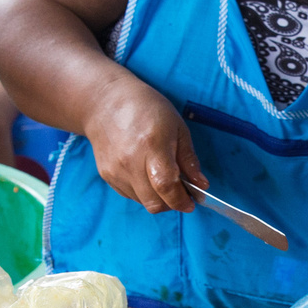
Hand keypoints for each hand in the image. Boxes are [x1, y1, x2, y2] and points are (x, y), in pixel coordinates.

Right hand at [88, 73, 200, 215]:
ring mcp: (116, 171)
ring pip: (143, 202)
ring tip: (163, 179)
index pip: (166, 186)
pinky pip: (130, 195)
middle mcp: (130, 162)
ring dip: (158, 199)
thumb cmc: (147, 109)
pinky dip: (143, 192)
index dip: (181, 200)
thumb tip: (201, 185)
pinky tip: (146, 174)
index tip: (192, 202)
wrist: (106, 103)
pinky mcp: (106, 175)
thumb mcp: (177, 127)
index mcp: (152, 146)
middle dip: (172, 204)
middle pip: (154, 202)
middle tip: (182, 193)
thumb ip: (189, 159)